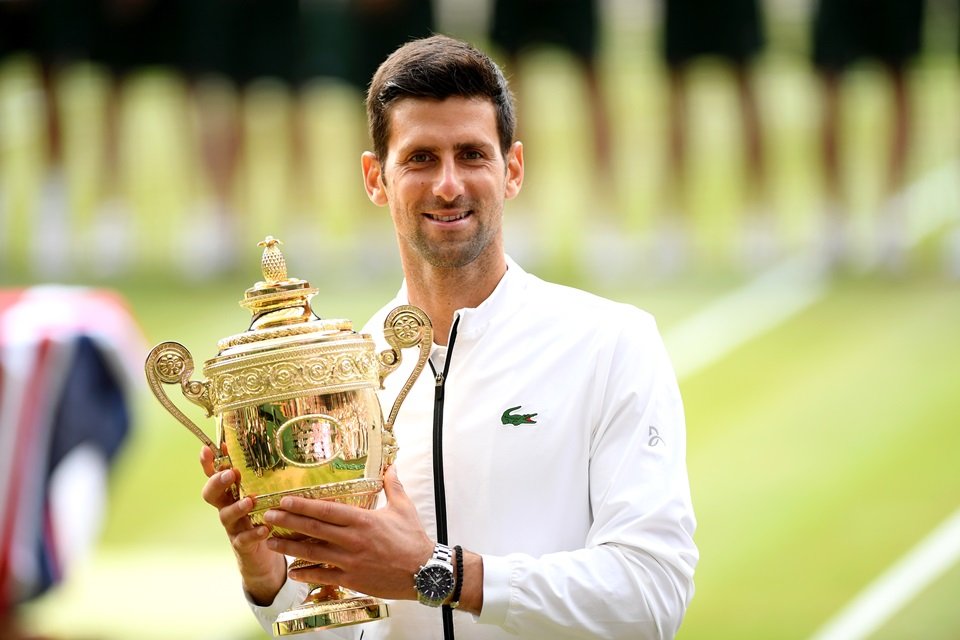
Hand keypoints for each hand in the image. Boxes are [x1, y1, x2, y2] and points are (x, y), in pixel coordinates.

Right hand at [199, 444, 286, 604]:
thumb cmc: (263, 516)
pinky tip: (265, 529)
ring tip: (249, 502)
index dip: (208, 463)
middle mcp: (227, 507)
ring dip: (237, 507)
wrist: (263, 557)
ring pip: (226, 516)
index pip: (214, 474)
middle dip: (218, 482)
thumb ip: (265, 478)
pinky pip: (243, 539)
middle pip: (211, 494)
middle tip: (230, 474)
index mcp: (231, 492)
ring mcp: (233, 527)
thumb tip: (280, 448)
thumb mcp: (263, 495)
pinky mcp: (242, 544)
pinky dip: (253, 533)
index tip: (206, 449)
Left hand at [263, 465, 433, 600]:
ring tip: (270, 542)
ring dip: (289, 547)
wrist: (425, 573)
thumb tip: (392, 466)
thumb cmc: (414, 539)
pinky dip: (306, 574)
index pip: (326, 510)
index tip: (285, 500)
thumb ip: (393, 486)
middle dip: (288, 521)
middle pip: (313, 529)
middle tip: (268, 516)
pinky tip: (293, 572)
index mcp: (363, 520)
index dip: (303, 505)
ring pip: (313, 553)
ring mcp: (350, 562)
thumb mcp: (404, 508)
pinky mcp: (352, 580)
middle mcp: (352, 540)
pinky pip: (324, 576)